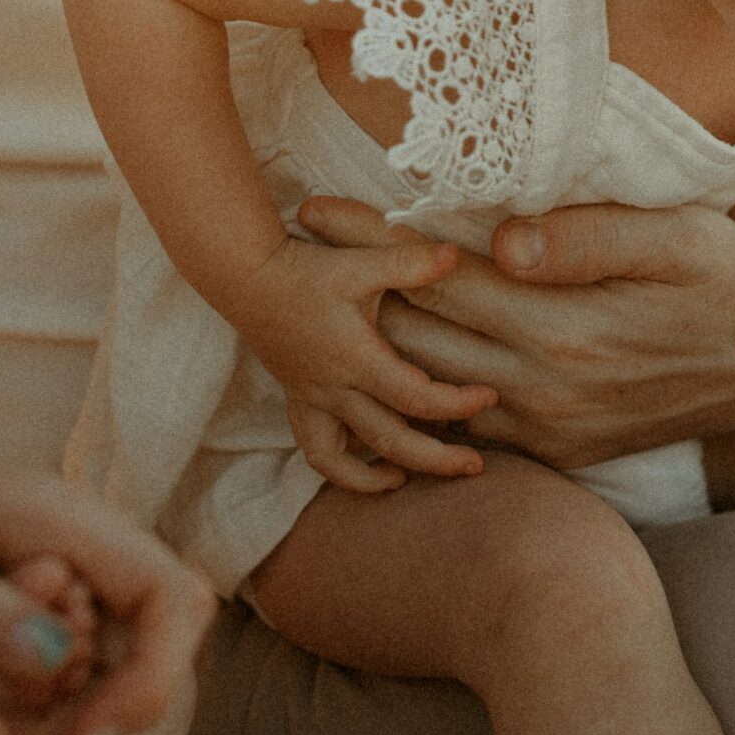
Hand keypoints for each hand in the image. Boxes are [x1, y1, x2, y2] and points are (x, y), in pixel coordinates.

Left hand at [0, 462, 217, 734]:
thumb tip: (53, 658)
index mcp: (55, 512)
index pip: (168, 595)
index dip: (153, 676)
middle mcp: (78, 539)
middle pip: (160, 633)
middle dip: (106, 704)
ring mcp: (65, 572)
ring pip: (118, 659)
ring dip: (65, 714)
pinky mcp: (42, 603)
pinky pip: (74, 667)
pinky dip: (39, 709)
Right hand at [235, 234, 499, 490]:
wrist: (245, 275)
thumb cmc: (307, 269)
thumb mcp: (362, 262)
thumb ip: (410, 262)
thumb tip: (454, 254)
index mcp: (356, 359)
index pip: (417, 398)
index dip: (458, 403)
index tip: (488, 396)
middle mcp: (333, 389)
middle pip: (390, 442)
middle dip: (437, 460)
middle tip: (475, 466)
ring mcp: (311, 399)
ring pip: (340, 460)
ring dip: (374, 478)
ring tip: (406, 479)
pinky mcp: (298, 399)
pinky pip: (316, 449)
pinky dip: (340, 467)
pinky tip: (366, 463)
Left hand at [300, 195, 734, 465]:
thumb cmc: (730, 282)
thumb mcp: (680, 240)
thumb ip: (589, 238)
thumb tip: (502, 240)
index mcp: (565, 331)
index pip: (439, 278)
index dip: (371, 242)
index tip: (314, 208)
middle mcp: (543, 391)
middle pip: (416, 337)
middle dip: (349, 293)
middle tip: (290, 250)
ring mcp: (547, 429)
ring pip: (428, 388)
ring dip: (371, 345)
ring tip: (320, 301)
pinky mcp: (557, 450)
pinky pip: (464, 426)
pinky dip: (416, 394)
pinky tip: (385, 362)